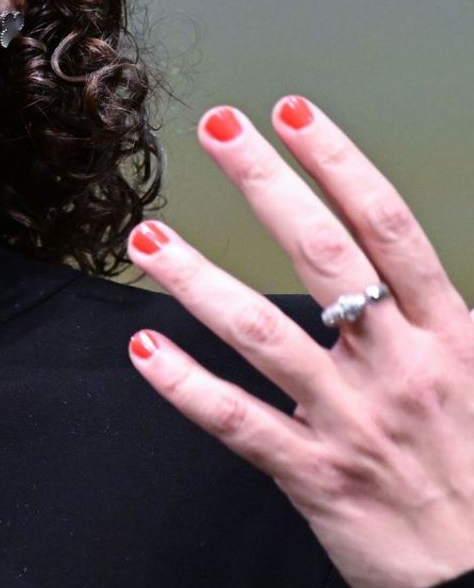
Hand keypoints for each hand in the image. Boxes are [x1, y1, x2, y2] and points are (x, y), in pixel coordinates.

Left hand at [123, 96, 473, 587]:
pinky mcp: (315, 474)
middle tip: (216, 129)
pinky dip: (186, 385)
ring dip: (198, 278)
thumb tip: (410, 267)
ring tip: (145, 236)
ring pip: (263, 331)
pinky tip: (143, 349)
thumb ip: (441, 321)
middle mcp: (401, 366)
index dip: (339, 162)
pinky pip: (237, 422)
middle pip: (327, 255)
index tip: (294, 112)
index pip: (389, 227)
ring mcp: (352, 420)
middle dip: (268, 183)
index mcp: (452, 336)